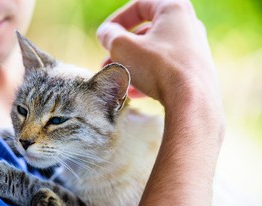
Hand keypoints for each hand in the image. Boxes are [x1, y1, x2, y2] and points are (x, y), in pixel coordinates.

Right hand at [97, 0, 219, 108]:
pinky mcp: (195, 71)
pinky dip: (147, 77)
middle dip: (122, 49)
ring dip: (132, 64)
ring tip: (117, 78)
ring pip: (154, 53)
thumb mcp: (124, 47)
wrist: (192, 101)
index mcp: (173, 9)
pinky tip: (133, 92)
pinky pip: (165, 69)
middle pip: (146, 33)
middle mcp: (188, 25)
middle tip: (107, 62)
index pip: (140, 5)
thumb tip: (105, 33)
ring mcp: (194, 50)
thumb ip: (110, 36)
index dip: (117, 20)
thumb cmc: (159, 68)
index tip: (105, 36)